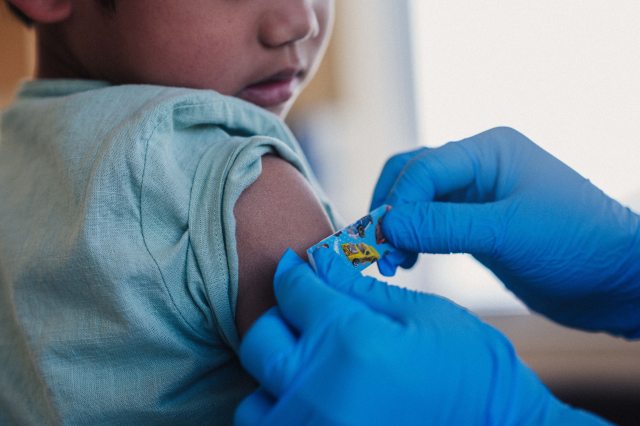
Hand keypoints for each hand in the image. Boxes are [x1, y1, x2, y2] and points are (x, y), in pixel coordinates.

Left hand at [235, 249, 604, 424]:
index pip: (295, 290)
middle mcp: (318, 392)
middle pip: (261, 339)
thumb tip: (318, 260)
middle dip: (280, 317)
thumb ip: (361, 289)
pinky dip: (281, 413)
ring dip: (276, 374)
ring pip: (254, 397)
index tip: (296, 268)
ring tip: (310, 366)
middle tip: (308, 316)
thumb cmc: (474, 372)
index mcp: (351, 341)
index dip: (293, 271)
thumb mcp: (425, 315)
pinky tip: (315, 401)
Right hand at [372, 127, 639, 337]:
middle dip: (391, 212)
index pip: (422, 168)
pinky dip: (413, 240)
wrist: (616, 279)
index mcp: (488, 151)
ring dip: (398, 228)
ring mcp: (475, 197)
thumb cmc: (576, 244)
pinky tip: (409, 261)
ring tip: (394, 262)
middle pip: (410, 177)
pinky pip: (430, 224)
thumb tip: (388, 226)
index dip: (398, 203)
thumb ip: (445, 226)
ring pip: (416, 202)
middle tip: (381, 252)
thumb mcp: (509, 232)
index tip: (386, 242)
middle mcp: (477, 167)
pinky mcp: (474, 225)